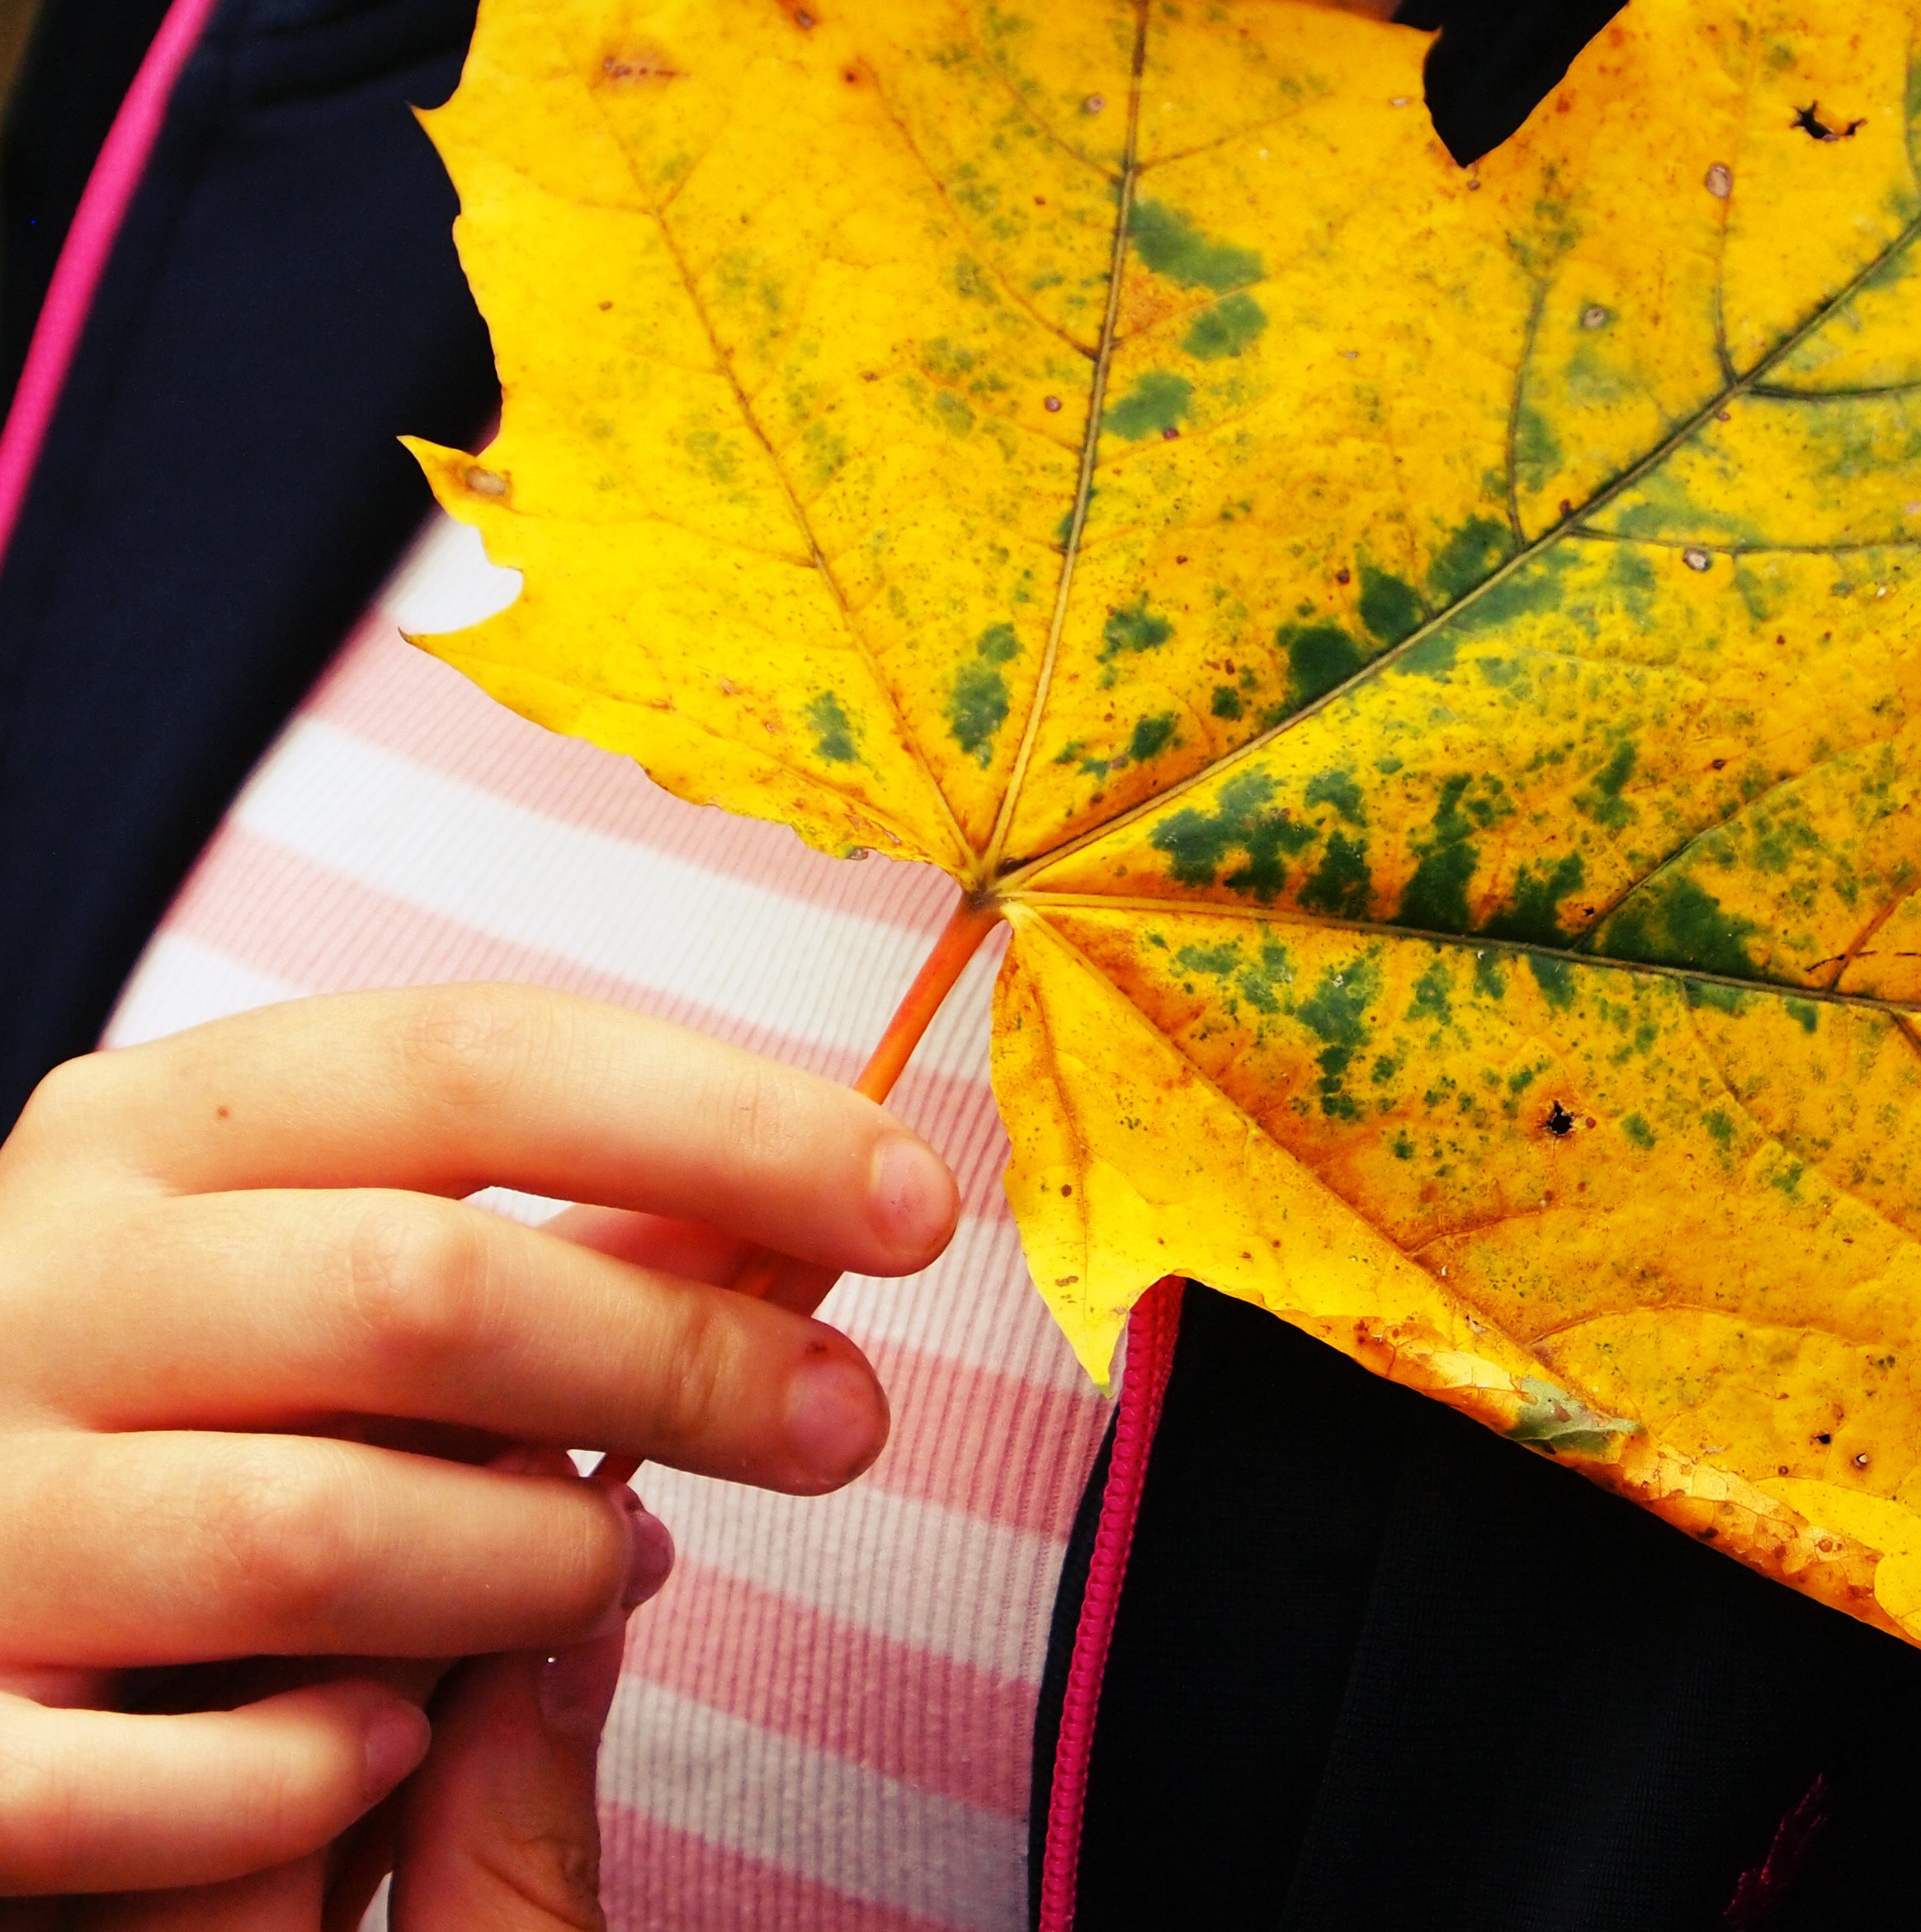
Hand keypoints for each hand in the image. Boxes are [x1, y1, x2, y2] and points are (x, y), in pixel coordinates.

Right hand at [0, 984, 958, 1904]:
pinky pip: (146, 1780)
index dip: (729, 1122)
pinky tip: (391, 1745)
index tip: (914, 1202)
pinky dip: (314, 1777)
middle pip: (429, 1283)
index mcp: (166, 1130)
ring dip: (527, 1569)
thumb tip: (776, 1225)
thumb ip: (534, 1257)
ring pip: (319, 1526)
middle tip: (847, 1422)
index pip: (485, 1059)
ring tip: (608, 1572)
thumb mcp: (337, 1287)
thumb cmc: (197, 1414)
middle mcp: (38, 1282)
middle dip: (687, 1360)